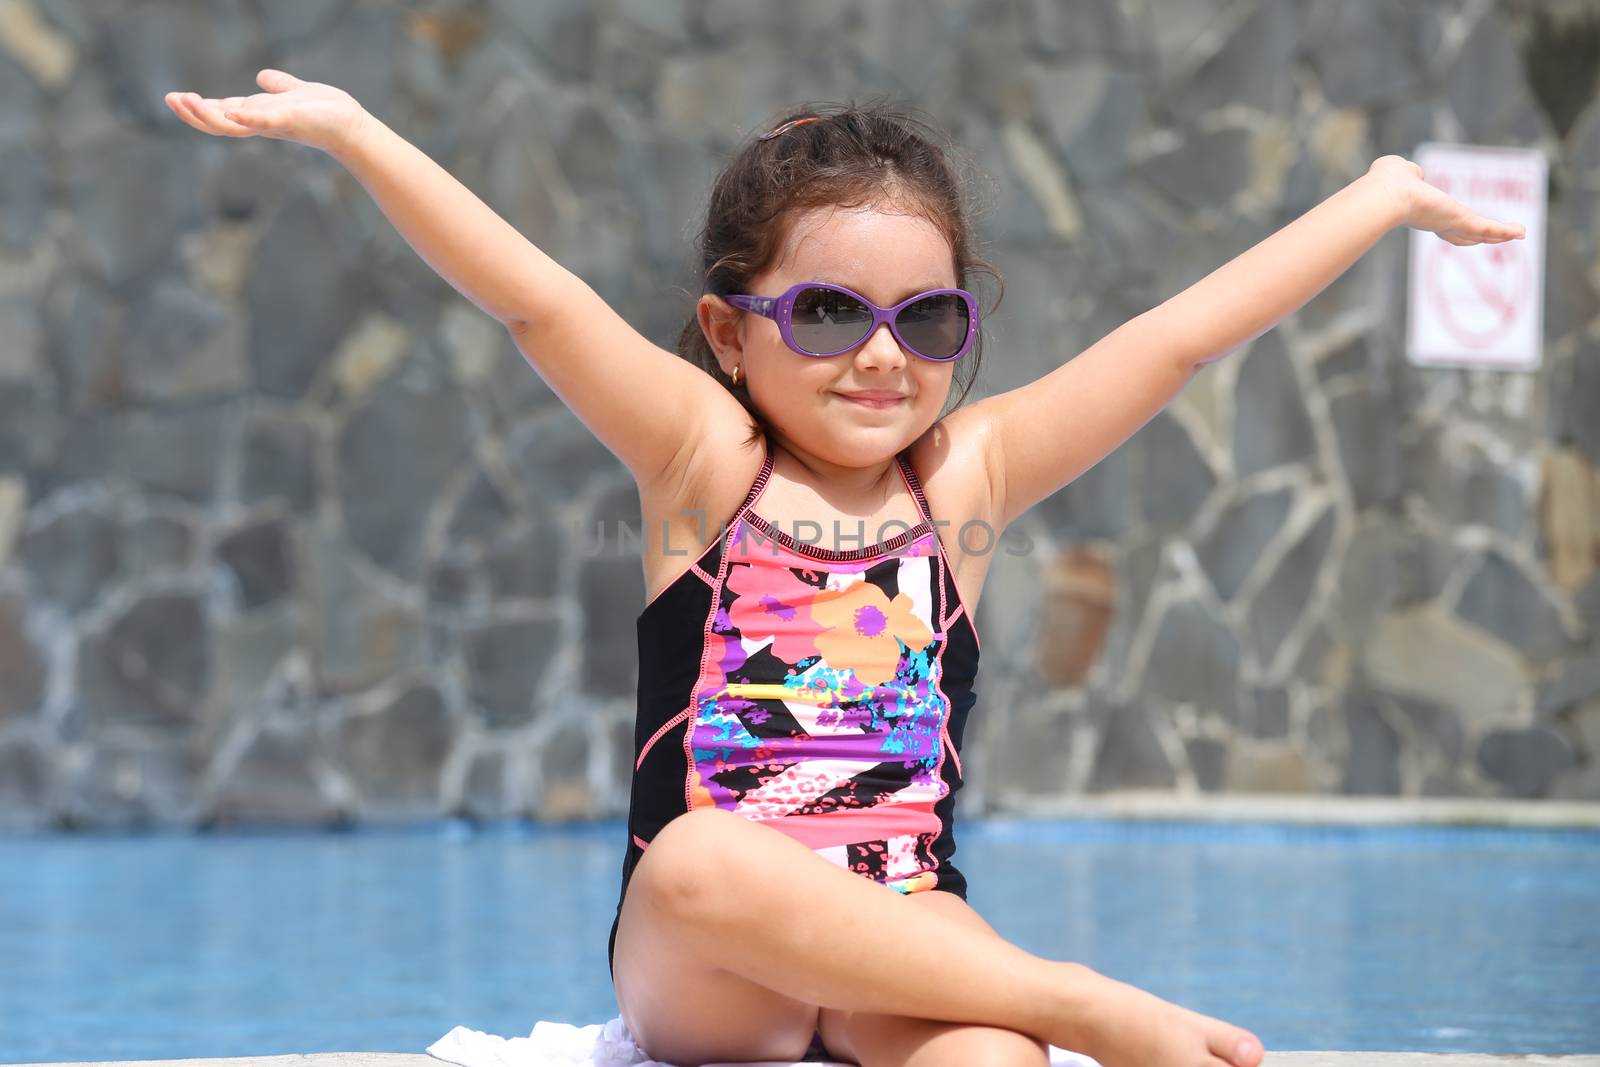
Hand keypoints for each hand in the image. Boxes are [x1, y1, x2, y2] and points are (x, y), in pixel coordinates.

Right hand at [164, 69, 370, 155]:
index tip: (177, 97)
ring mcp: (273, 124)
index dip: (199, 107)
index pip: (223, 112)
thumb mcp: (295, 93)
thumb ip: (278, 86)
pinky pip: (262, 122)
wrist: (352, 126)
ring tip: (186, 101)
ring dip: (208, 115)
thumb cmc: (326, 113)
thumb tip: (262, 77)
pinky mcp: (289, 121)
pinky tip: (231, 109)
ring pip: (232, 126)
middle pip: (219, 123)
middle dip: (193, 113)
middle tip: (170, 99)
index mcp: (259, 114)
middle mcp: (262, 123)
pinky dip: (246, 117)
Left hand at [1365, 154, 1526, 245]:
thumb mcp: (1398, 171)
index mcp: (1423, 212)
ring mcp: (1449, 224)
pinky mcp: (1460, 221)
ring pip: (1479, 233)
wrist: (1385, 195)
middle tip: (1501, 237)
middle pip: (1464, 235)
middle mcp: (1436, 223)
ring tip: (1519, 234)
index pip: (1443, 222)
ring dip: (1500, 235)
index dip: (1455, 226)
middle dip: (1482, 236)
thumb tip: (1414, 173)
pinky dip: (1504, 231)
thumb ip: (1409, 172)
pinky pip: (1487, 228)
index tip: (1466, 225)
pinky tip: (1521, 232)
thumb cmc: (1385, 182)